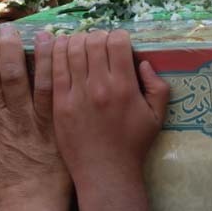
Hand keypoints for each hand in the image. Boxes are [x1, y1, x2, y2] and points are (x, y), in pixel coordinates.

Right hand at [0, 25, 70, 210]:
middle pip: (11, 78)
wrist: (33, 209)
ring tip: (43, 35)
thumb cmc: (5, 188)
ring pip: (41, 84)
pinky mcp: (62, 130)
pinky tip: (68, 60)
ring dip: (41, 58)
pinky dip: (64, 77)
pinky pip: (63, 99)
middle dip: (9, 51)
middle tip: (10, 29)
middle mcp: (17, 120)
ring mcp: (41, 124)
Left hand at [50, 30, 169, 210]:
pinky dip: (55, 53)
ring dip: (77, 41)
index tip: (119, 44)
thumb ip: (158, 86)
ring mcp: (76, 95)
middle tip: (99, 45)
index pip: (117, 42)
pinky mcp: (58, 104)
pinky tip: (59, 49)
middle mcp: (99, 86)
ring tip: (81, 45)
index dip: (119, 37)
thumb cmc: (133, 145)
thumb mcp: (157, 116)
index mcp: (124, 87)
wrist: (105, 173)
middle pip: (93, 42)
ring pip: (71, 50)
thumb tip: (143, 62)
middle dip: (98, 36)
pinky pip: (53, 69)